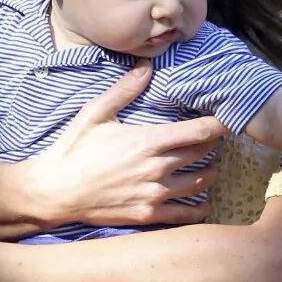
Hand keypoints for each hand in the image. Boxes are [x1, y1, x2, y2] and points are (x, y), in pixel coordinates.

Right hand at [24, 60, 225, 227]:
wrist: (55, 191)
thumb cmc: (73, 150)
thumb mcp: (95, 113)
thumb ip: (124, 90)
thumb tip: (146, 66)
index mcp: (148, 141)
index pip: (198, 132)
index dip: (217, 125)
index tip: (225, 120)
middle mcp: (157, 168)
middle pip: (201, 155)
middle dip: (213, 146)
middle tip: (217, 141)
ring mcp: (154, 194)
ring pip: (198, 183)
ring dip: (209, 175)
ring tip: (211, 169)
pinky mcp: (148, 215)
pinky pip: (185, 214)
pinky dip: (198, 208)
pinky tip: (202, 203)